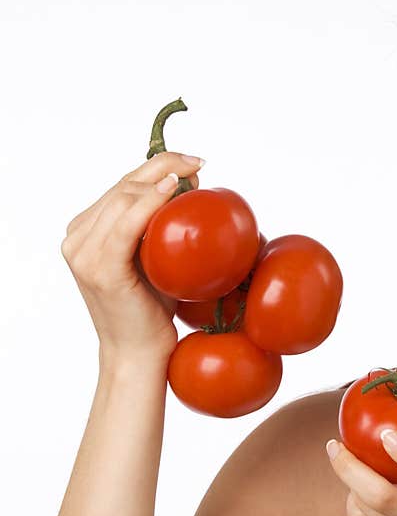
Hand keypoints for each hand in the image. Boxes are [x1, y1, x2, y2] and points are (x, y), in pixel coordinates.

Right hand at [61, 152, 203, 360]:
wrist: (139, 352)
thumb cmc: (153, 307)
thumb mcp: (157, 257)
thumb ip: (161, 224)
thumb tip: (190, 185)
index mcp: (86, 231)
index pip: (122, 185)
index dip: (157, 165)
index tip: (193, 163)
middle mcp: (77, 238)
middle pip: (123, 186)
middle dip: (163, 166)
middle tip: (199, 163)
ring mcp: (84, 253)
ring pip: (123, 199)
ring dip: (160, 179)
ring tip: (192, 174)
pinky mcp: (100, 269)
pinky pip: (126, 225)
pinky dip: (149, 203)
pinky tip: (171, 189)